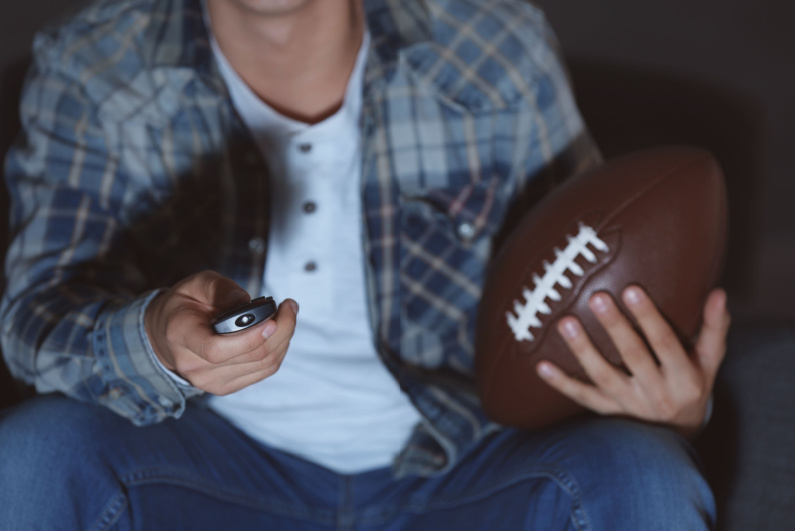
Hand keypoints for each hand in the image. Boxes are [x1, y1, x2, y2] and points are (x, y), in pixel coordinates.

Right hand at [144, 270, 297, 394]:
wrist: (166, 335)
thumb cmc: (183, 306)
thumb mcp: (196, 284)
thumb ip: (221, 288)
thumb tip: (246, 301)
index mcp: (181, 336)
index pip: (216, 350)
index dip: (250, 338)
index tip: (272, 320)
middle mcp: (194, 366)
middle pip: (251, 356)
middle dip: (281, 329)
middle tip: (290, 306)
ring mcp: (210, 381)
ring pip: (264, 365)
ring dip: (284, 339)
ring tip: (288, 315)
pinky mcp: (226, 387)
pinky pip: (264, 371)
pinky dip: (279, 350)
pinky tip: (280, 332)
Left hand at [536, 286, 729, 435]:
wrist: (676, 434)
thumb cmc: (692, 385)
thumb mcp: (709, 361)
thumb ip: (714, 328)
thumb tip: (718, 293)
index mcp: (685, 377)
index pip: (666, 344)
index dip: (650, 318)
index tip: (632, 290)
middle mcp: (657, 393)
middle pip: (633, 357)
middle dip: (615, 327)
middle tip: (598, 297)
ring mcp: (629, 405)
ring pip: (603, 377)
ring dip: (583, 350)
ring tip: (565, 322)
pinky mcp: (608, 412)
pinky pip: (582, 398)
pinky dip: (561, 383)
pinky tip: (540, 366)